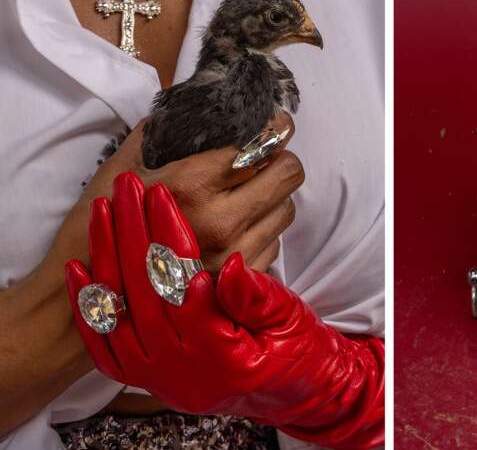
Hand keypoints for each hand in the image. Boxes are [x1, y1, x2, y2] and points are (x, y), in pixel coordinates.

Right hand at [54, 113, 300, 272]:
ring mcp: (232, 255)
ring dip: (272, 197)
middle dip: (279, 160)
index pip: (261, 145)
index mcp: (191, 185)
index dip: (274, 128)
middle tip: (264, 158)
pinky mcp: (238, 281)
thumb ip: (160, 134)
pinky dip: (262, 230)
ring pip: (286, 209)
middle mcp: (220, 221)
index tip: (275, 123)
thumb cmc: (102, 225)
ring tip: (246, 195)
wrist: (89, 294)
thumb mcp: (123, 167)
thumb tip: (189, 107)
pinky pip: (273, 243)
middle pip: (288, 174)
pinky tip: (236, 228)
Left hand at [64, 173, 383, 449]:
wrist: (288, 393)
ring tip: (105, 207)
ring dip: (108, 254)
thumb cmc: (294, 352)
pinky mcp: (142, 375)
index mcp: (221, 354)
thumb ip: (260, 295)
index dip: (169, 234)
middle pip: (144, 289)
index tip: (161, 196)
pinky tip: (79, 267)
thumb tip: (233, 263)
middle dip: (133, 229)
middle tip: (129, 186)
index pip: (184, 283)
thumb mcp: (291, 321)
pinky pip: (103, 339)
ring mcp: (157, 373)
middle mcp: (181, 368)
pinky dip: (89, 301)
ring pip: (120, 308)